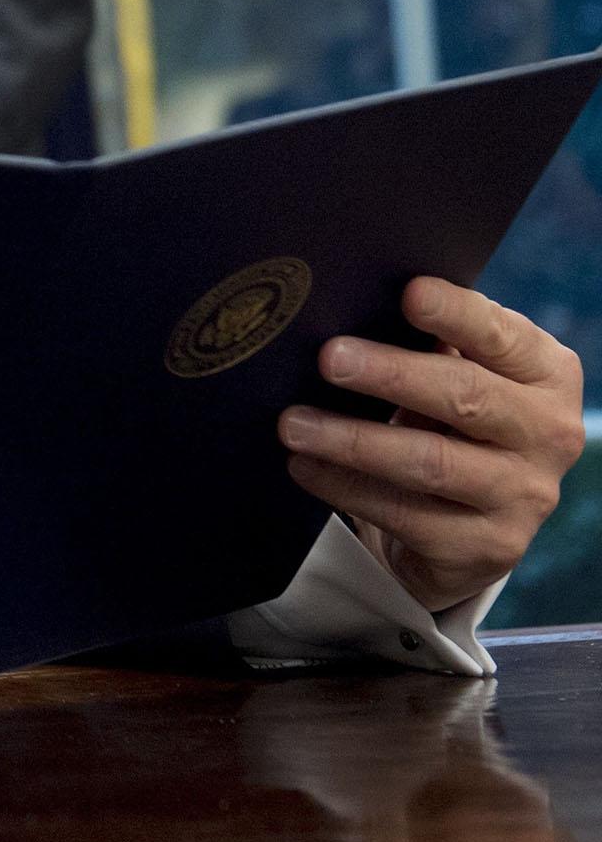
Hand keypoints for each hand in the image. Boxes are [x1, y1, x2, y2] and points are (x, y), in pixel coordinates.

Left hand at [277, 276, 584, 613]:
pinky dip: (346, 488)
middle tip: (328, 358)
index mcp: (546, 374)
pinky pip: (405, 515)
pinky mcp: (487, 548)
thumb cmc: (451, 418)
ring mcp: (523, 496)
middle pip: (466, 397)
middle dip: (391, 375)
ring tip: (293, 423)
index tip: (409, 293)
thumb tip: (355, 297)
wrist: (471, 520)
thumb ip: (432, 339)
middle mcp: (549, 434)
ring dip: (352, 440)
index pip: (501, 336)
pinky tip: (304, 466)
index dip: (457, 313)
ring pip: (430, 462)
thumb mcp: (457, 372)